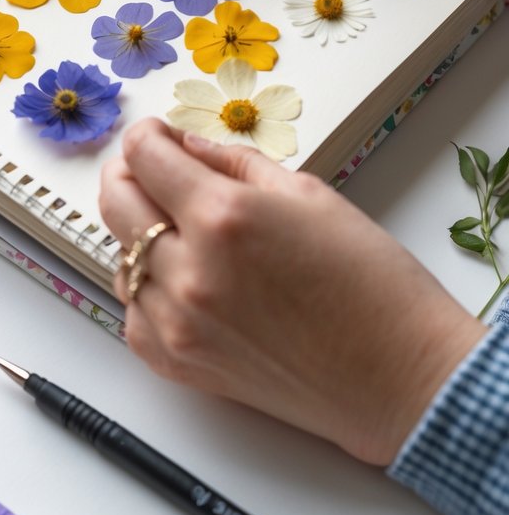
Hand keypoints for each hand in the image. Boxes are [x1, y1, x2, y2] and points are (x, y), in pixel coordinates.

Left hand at [100, 119, 485, 465]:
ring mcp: (179, 324)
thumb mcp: (309, 196)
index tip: (159, 137)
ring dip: (138, 235)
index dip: (147, 137)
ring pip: (120, 259)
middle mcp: (190, 270)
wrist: (398, 377)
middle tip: (156, 170)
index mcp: (223, 216)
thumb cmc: (371, 282)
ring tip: (179, 230)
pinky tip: (185, 279)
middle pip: (116, 202)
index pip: (145, 157)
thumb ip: (235, 164)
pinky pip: (135, 313)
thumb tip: (185, 147)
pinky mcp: (179, 365)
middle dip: (130, 175)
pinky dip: (148, 290)